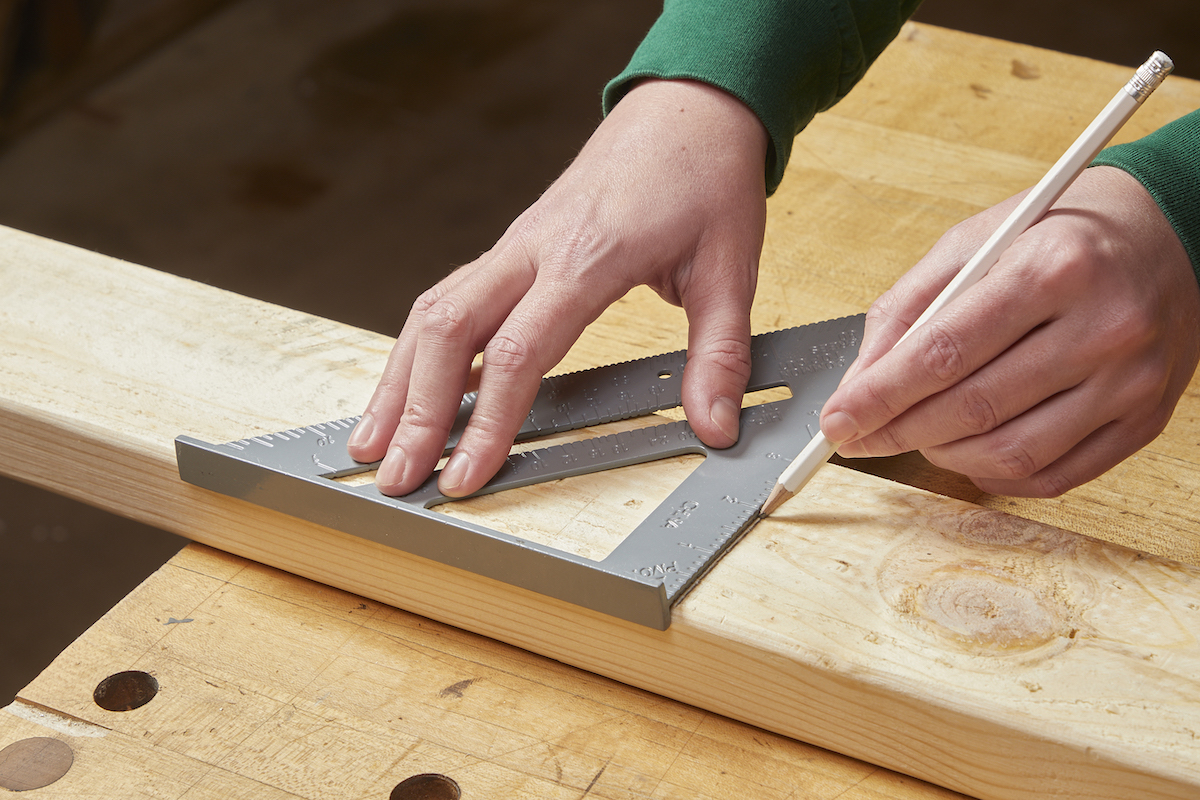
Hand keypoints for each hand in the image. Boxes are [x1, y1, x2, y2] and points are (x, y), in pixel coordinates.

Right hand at [347, 79, 769, 496]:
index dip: (485, 420)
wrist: (685, 108)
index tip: (466, 475)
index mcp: (586, 257)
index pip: (516, 351)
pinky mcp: (512, 247)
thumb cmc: (703, 178)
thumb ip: (719, 353)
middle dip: (414, 412)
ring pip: (431, 312)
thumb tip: (717, 426)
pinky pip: (449, 298)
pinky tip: (408, 388)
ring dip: (397, 381)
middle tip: (395, 476)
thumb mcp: (730, 268)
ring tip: (371, 441)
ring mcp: (514, 245)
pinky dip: (419, 348)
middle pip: (447, 331)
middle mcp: (533, 249)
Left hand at [820, 166, 1199, 496]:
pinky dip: (993, 474)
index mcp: (1054, 267)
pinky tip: (968, 451)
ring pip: (1010, 453)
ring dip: (942, 455)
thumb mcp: (972, 242)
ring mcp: (1130, 381)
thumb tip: (859, 382)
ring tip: (916, 434)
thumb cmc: (1057, 234)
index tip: (837, 421)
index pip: (944, 352)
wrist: (1167, 235)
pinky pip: (1052, 477)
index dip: (880, 396)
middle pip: (973, 408)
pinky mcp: (1144, 420)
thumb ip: (907, 309)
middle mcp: (1102, 326)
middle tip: (861, 434)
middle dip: (899, 430)